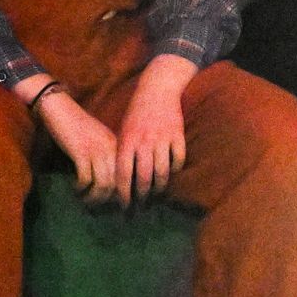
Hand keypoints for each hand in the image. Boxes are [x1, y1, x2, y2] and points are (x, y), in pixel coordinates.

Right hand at [36, 92, 120, 203]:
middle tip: (101, 210)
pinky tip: (76, 189)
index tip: (121, 206)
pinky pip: (85, 179)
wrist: (60, 108)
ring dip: (94, 198)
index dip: (125, 193)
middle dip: (112, 201)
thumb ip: (106, 156)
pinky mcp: (81, 152)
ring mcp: (97, 150)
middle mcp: (111, 148)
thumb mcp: (98, 139)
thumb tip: (109, 183)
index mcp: (118, 145)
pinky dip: (81, 189)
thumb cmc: (77, 126)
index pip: (128, 174)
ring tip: (86, 202)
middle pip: (119, 183)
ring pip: (104, 184)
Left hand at [115, 54, 195, 206]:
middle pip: (143, 177)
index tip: (124, 206)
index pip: (123, 174)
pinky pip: (178, 159)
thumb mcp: (123, 131)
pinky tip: (171, 173)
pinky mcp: (177, 135)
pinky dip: (175, 169)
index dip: (123, 193)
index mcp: (127, 141)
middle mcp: (143, 142)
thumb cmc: (137, 113)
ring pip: (162, 172)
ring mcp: (162, 139)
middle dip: (142, 195)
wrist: (157, 90)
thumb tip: (119, 180)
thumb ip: (123, 153)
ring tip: (156, 193)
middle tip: (141, 205)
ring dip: (159, 187)